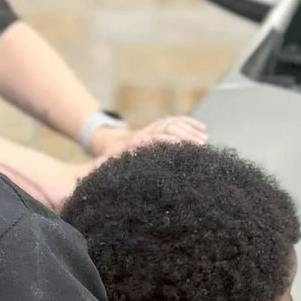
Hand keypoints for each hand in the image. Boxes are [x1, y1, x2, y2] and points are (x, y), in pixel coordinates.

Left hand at [88, 113, 207, 158]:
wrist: (106, 149)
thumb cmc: (106, 164)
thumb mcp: (103, 168)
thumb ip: (102, 170)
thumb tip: (97, 178)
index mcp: (132, 143)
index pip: (152, 138)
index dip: (167, 141)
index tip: (181, 147)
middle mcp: (143, 133)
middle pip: (166, 129)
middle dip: (184, 135)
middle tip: (199, 145)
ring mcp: (151, 129)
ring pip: (172, 124)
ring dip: (188, 130)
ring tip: (203, 140)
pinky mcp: (156, 129)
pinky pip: (174, 122)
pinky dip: (188, 123)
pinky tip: (201, 128)